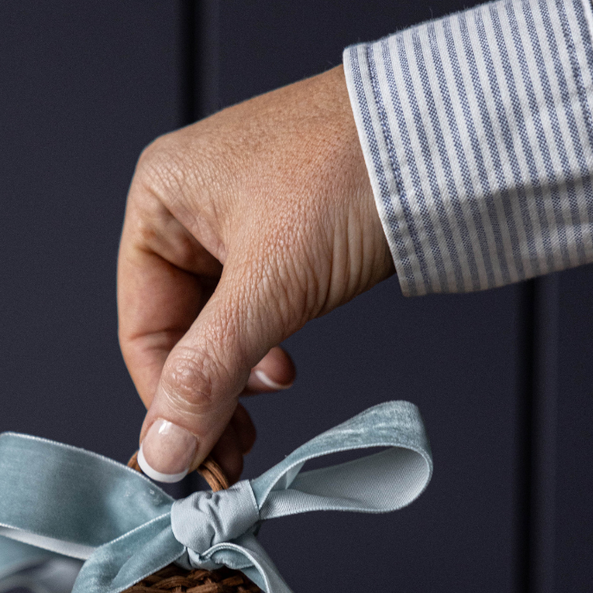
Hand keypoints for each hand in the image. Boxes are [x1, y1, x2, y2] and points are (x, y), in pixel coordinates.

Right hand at [117, 64, 393, 482]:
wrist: (450, 136)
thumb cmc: (353, 174)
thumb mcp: (269, 287)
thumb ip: (208, 374)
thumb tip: (162, 451)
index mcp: (161, 198)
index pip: (142, 329)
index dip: (166, 400)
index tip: (194, 456)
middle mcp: (190, 206)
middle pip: (177, 334)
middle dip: (207, 394)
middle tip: (233, 450)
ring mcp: (237, 220)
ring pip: (217, 328)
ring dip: (237, 378)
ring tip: (267, 409)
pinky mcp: (285, 235)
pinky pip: (255, 310)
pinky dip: (264, 351)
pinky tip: (287, 369)